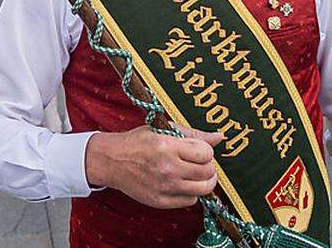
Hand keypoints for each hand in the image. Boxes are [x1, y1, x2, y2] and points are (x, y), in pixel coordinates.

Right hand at [85, 125, 220, 209]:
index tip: (198, 150)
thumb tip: (219, 137)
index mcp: (168, 146)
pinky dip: (191, 192)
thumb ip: (193, 134)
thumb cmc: (138, 142)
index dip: (206, 151)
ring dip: (204, 181)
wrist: (112, 161)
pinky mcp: (161, 201)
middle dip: (207, 166)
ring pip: (203, 189)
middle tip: (198, 162)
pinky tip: (182, 183)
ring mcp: (165, 187)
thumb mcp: (163, 130)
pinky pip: (190, 201)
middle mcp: (167, 168)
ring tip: (195, 174)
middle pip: (208, 172)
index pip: (206, 153)